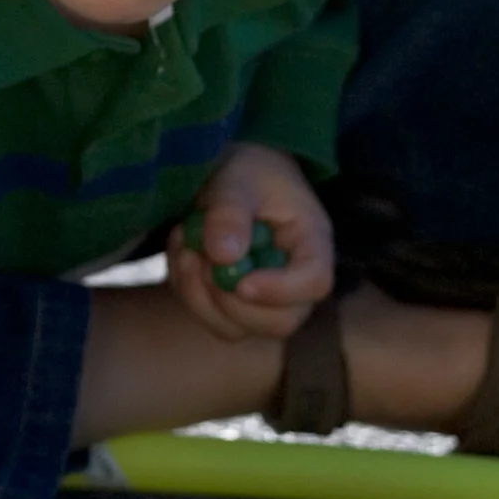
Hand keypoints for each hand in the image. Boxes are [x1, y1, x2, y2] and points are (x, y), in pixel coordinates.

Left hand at [166, 142, 334, 340]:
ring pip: (235, 328)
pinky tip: (184, 251)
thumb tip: (223, 255)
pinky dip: (185, 289)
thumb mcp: (239, 177)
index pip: (314, 283)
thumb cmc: (248, 170)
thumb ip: (230, 211)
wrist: (232, 176)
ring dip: (197, 293)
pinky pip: (207, 317)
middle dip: (229, 300)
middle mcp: (294, 282)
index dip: (279, 290)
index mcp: (312, 243)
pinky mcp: (232, 305)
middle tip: (199, 258)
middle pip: (279, 323)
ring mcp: (263, 299)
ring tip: (186, 245)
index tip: (240, 281)